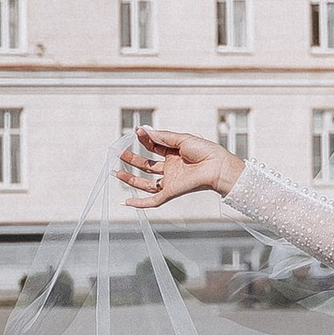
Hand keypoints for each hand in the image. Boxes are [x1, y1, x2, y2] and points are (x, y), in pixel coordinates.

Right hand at [117, 124, 242, 210]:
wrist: (217, 167)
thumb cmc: (206, 152)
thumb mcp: (182, 139)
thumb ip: (162, 137)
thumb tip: (144, 130)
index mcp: (174, 154)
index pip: (153, 147)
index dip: (145, 139)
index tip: (136, 132)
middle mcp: (171, 168)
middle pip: (146, 166)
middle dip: (131, 160)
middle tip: (117, 153)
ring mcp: (169, 181)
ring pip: (145, 183)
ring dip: (130, 179)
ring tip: (116, 172)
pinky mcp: (170, 192)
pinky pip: (152, 200)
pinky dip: (139, 204)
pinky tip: (127, 202)